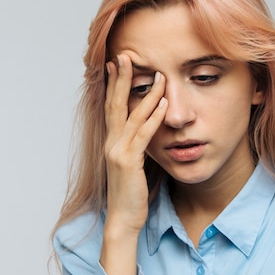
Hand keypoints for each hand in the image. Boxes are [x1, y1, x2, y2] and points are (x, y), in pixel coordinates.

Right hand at [101, 54, 166, 274]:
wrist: (123, 219)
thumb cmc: (130, 193)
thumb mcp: (132, 165)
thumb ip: (136, 146)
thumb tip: (145, 131)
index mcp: (112, 142)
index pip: (111, 107)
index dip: (114, 84)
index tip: (116, 63)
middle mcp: (111, 143)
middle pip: (115, 104)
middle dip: (120, 79)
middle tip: (124, 55)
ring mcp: (118, 152)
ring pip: (131, 115)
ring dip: (145, 93)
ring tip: (157, 74)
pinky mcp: (129, 162)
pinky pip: (143, 135)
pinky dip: (153, 117)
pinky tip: (163, 103)